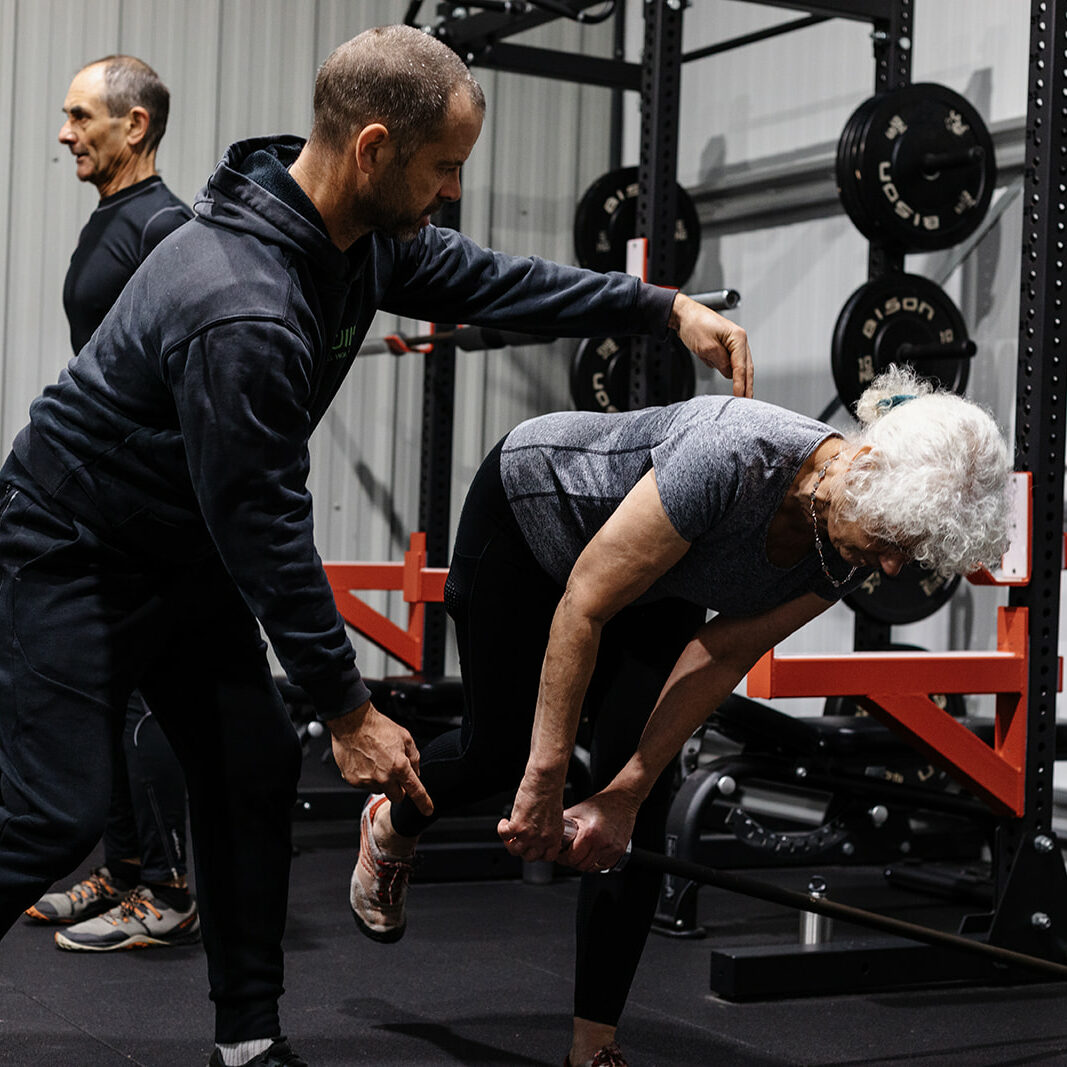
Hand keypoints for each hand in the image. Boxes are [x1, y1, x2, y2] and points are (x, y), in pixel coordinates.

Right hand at [328, 700, 432, 815]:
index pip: (415, 791)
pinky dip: (367, 777)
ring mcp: (367, 780)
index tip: (428, 810)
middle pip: (397, 797)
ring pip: (380, 790)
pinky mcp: (353, 781)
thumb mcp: (405, 737)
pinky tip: (365, 762)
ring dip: (382, 782)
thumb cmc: (377, 727)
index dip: (424, 803)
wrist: (352, 723)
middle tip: (394, 774)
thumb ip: (414, 758)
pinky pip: (365, 785)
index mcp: (399, 766)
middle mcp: (383, 777)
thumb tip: (416, 773)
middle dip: (399, 789)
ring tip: (377, 762)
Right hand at [496, 770, 566, 862]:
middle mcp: (542, 838)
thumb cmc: (551, 793)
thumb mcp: (555, 816)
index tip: (533, 848)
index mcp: (554, 836)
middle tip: (519, 841)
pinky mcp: (517, 825)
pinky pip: (504, 835)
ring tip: (509, 834)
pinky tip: (504, 822)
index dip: (538, 854)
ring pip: (514, 850)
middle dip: (523, 850)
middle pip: (529, 857)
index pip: (547, 857)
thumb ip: (548, 828)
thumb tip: (539, 831)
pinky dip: (501, 829)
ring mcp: (529, 834)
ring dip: (509, 843)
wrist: (545, 782)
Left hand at [558, 789, 638, 872]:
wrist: (622, 800)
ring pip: (592, 868)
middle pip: (581, 865)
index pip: (571, 858)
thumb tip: (549, 833)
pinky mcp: (619, 852)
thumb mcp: (577, 811)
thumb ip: (562, 823)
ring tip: (579, 854)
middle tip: (568, 854)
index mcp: (590, 833)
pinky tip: (591, 854)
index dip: (563, 857)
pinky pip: (603, 866)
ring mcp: (613, 849)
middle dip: (572, 861)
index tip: (561, 854)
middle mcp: (602, 843)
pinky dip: (595, 863)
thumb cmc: (600, 804)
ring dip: (583, 864)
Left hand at [669, 292, 752, 397]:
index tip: (740, 398)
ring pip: (738, 367)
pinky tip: (713, 366)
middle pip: (746, 368)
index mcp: (738, 337)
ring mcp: (733, 344)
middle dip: (746, 385)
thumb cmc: (694, 324)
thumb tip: (730, 374)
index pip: (742, 366)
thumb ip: (721, 363)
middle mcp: (739, 340)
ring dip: (734, 378)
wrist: (684, 315)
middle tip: (747, 401)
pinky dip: (723, 369)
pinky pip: (727, 364)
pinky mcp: (725, 348)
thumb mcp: (707, 347)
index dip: (741, 384)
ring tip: (736, 393)